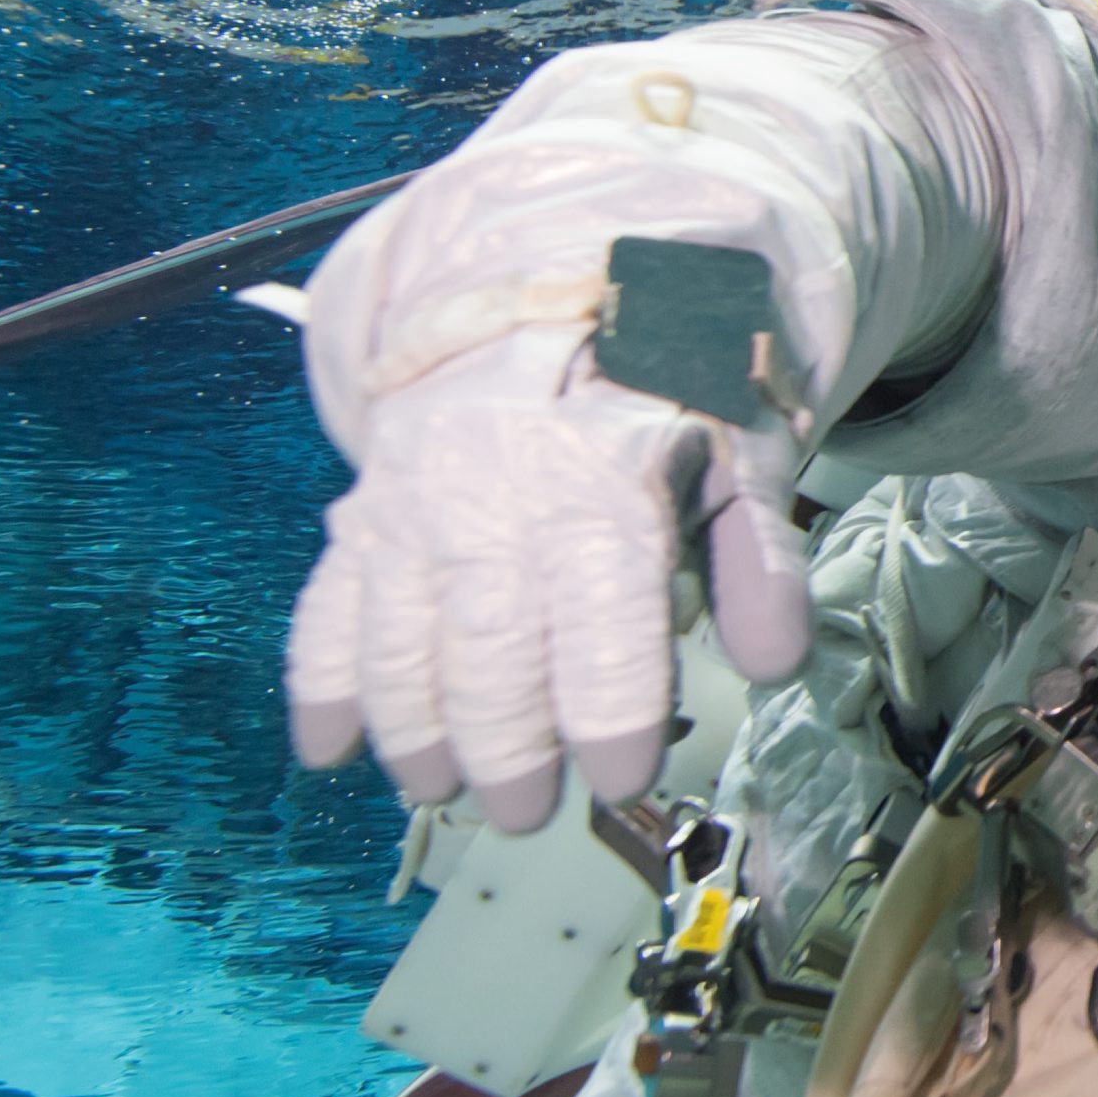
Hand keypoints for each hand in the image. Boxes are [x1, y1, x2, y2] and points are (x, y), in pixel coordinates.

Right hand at [284, 333, 811, 827]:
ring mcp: (415, 504)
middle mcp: (495, 498)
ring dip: (410, 727)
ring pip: (397, 639)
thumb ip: (755, 563)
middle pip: (487, 649)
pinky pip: (327, 604)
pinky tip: (327, 747)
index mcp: (601, 486)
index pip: (602, 622)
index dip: (609, 712)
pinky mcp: (364, 510)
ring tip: (435, 789)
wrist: (557, 287)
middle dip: (503, 745)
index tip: (621, 778)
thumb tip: (775, 664)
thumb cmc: (662, 386)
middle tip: (523, 809)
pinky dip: (321, 682)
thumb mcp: (737, 454)